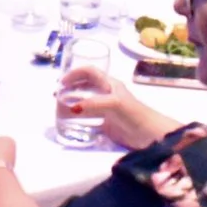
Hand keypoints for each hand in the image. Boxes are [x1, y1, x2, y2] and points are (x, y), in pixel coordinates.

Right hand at [57, 63, 173, 151]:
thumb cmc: (134, 114)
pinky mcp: (106, 123)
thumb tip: (71, 107)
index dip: (75, 73)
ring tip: (59, 107)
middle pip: (85, 86)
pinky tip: (70, 122)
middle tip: (57, 94)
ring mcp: (106, 109)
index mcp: (109, 84)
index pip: (89, 72)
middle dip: (70, 88)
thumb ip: (93, 104)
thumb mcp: (113, 104)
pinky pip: (88, 118)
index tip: (62, 81)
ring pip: (85, 102)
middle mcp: (106, 94)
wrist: (150, 135)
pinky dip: (78, 118)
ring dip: (72, 102)